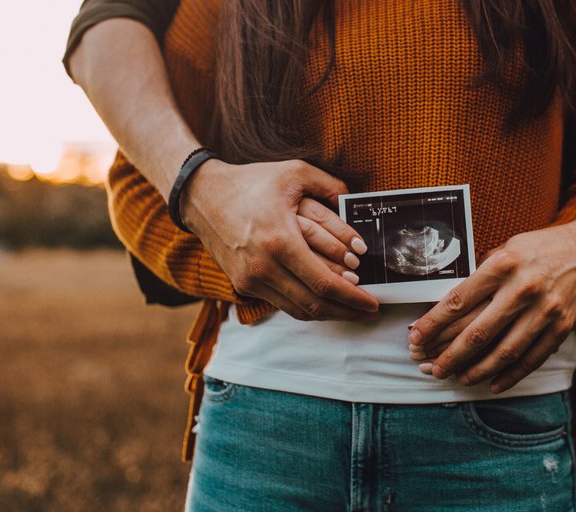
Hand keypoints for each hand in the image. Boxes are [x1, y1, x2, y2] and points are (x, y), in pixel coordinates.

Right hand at [181, 158, 378, 320]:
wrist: (202, 196)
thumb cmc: (250, 182)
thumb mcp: (294, 172)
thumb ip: (330, 185)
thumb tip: (356, 200)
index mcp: (280, 241)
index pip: (324, 283)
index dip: (353, 297)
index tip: (373, 302)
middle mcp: (264, 267)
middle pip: (314, 304)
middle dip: (347, 311)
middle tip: (369, 310)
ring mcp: (251, 280)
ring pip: (298, 310)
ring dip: (328, 313)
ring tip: (351, 309)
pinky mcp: (243, 285)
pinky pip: (282, 304)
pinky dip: (307, 305)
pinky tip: (324, 300)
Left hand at [407, 214, 575, 392]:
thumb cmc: (547, 246)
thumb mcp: (510, 247)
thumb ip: (484, 274)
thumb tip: (453, 303)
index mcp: (503, 264)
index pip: (458, 301)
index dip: (432, 324)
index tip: (415, 337)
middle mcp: (522, 289)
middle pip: (477, 332)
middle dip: (448, 355)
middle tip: (430, 368)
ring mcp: (545, 311)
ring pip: (503, 351)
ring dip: (476, 370)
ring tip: (457, 378)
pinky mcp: (563, 327)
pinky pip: (531, 358)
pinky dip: (510, 375)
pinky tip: (492, 384)